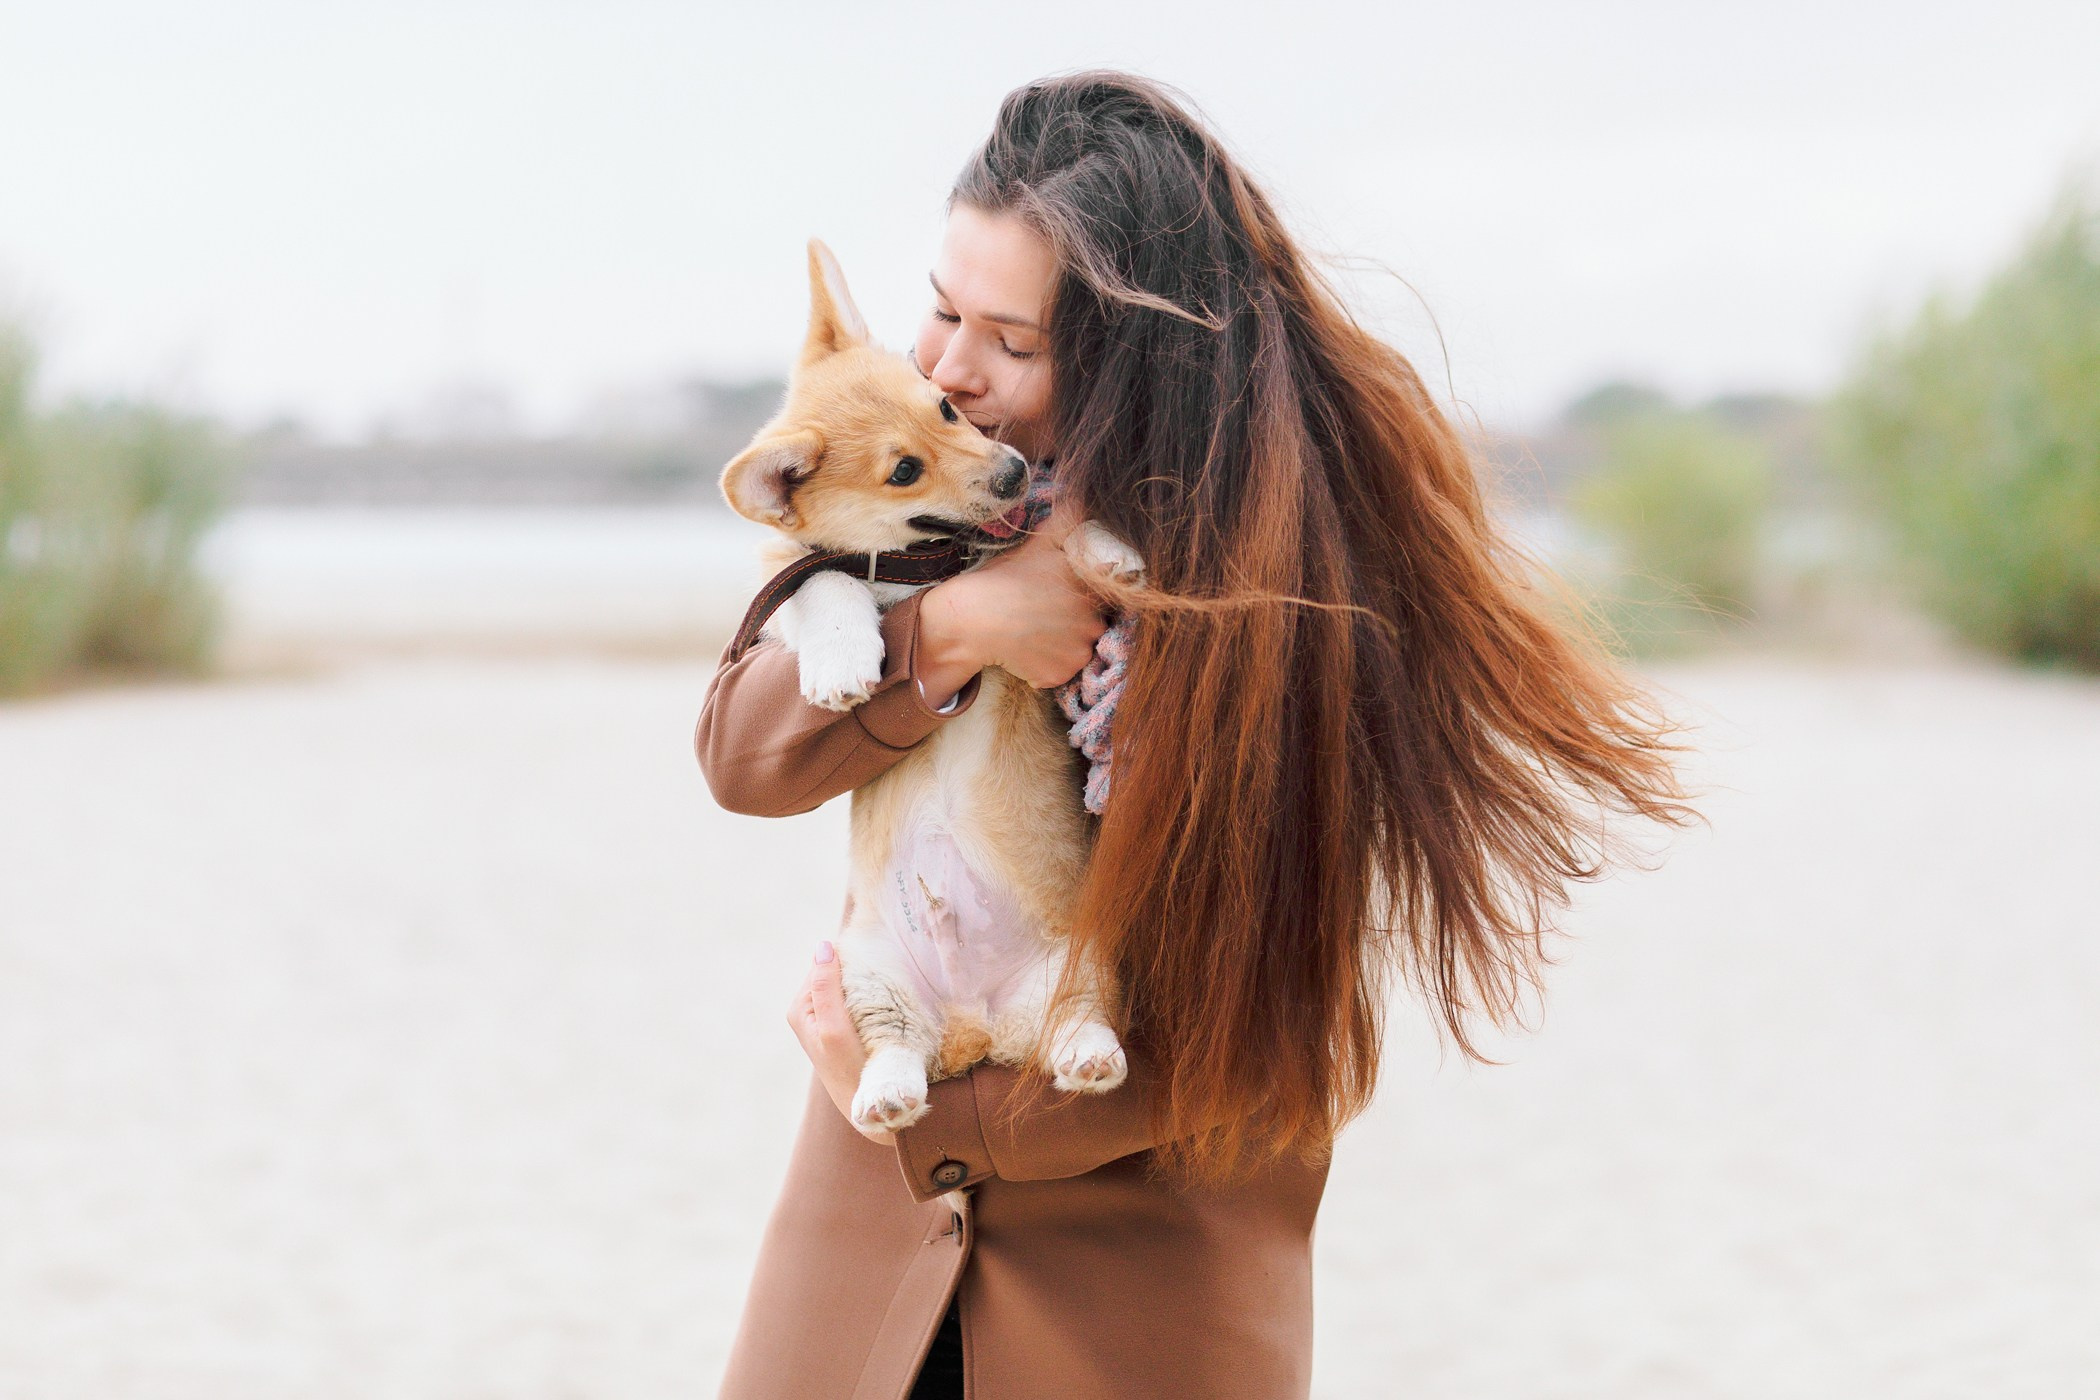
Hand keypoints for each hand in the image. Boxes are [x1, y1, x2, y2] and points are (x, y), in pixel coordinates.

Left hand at [786, 941, 891, 1144]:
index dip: (849, 958)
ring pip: (847, 984)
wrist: (869, 1108)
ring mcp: (827, 1019)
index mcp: (800, 1008)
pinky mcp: (845, 1027)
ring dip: (866, 982)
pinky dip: (871, 994)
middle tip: (885, 973)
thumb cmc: (850, 1070)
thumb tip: (824, 945)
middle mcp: (809, 1011)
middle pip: (835, 972)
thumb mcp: (834, 1029)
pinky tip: (885, 1000)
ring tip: (887, 986)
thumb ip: (826, 988)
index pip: (824, 963)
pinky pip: (856, 997)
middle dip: (857, 969)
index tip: (876, 960)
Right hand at [918, 497, 1109, 696]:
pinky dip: (1047, 665)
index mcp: (1093, 589)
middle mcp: (1094, 622)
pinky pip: (1060, 672)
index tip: (1060, 596)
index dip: (1083, 597)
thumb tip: (1088, 497)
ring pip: (1078, 650)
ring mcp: (1078, 652)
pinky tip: (1027, 649)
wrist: (974, 617)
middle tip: (1042, 613)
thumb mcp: (1040, 542)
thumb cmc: (1006, 577)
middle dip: (1074, 621)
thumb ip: (1070, 520)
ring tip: (1033, 631)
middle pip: (1093, 625)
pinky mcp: (1060, 675)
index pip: (1105, 597)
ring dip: (1062, 645)